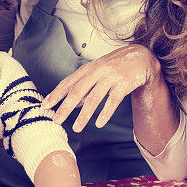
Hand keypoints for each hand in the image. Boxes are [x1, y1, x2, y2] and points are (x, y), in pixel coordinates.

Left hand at [43, 44, 160, 131]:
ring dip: (84, 115)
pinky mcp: (124, 84)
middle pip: (77, 91)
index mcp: (88, 69)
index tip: (45, 106)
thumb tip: (72, 104)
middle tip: (56, 121)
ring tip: (76, 128)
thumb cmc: (117, 67)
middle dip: (65, 107)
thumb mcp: (98, 74)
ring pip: (94, 98)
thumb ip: (85, 87)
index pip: (68, 83)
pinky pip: (113, 101)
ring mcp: (110, 77)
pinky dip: (105, 113)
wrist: (142, 58)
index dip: (56, 94)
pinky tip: (99, 123)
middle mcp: (97, 71)